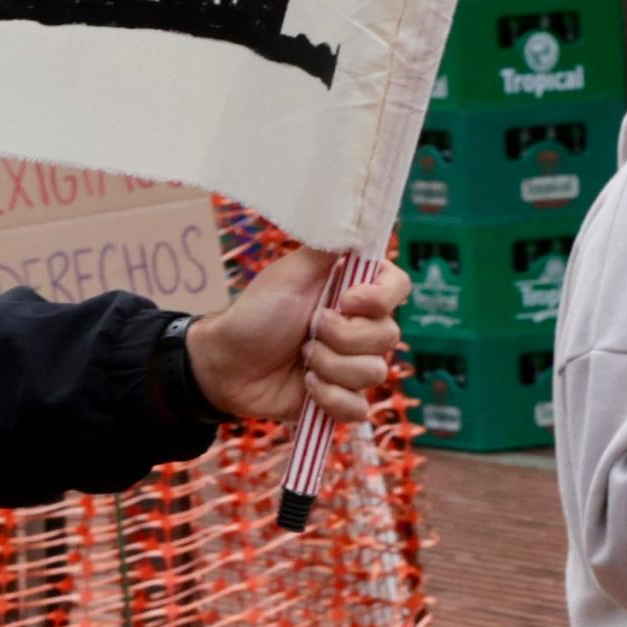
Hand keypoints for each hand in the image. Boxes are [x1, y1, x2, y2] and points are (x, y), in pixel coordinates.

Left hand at [188, 246, 410, 425]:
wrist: (227, 363)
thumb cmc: (256, 312)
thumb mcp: (291, 273)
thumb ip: (327, 248)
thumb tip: (357, 219)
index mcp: (353, 292)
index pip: (398, 286)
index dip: (380, 297)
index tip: (346, 300)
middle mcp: (360, 327)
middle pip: (389, 335)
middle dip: (343, 337)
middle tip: (309, 328)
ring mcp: (353, 364)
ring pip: (374, 372)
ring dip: (330, 365)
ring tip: (301, 358)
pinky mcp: (342, 399)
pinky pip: (358, 408)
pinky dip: (329, 397)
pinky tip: (306, 386)